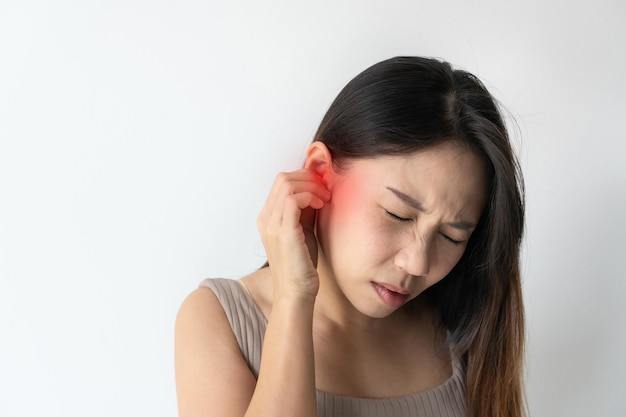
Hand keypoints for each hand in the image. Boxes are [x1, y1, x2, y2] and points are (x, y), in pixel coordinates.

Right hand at [257, 169, 330, 298]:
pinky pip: (293, 199)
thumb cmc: (301, 265)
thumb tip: (317, 189)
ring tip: (325, 198)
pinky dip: (310, 196)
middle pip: (282, 178)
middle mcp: (266, 219)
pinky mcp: (283, 233)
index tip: (322, 186)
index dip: (304, 177)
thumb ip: (306, 210)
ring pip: (287, 184)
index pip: (281, 182)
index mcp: (268, 217)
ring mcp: (272, 225)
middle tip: (326, 189)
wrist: (296, 292)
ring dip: (311, 186)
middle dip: (308, 178)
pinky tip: (321, 205)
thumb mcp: (303, 231)